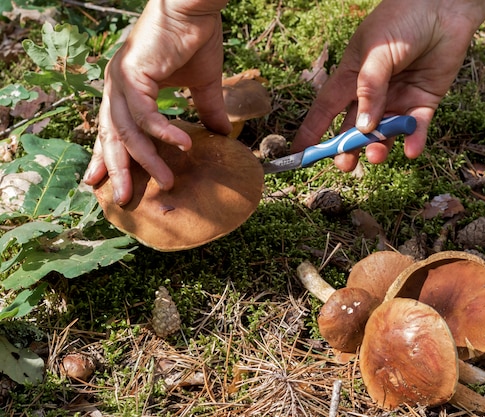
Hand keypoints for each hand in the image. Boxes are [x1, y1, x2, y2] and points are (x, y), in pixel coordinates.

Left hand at [84, 0, 229, 205]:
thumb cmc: (195, 37)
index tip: (105, 182)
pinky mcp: (133, 73)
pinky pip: (145, 114)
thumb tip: (222, 135)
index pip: (112, 129)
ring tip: (167, 181)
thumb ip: (206, 110)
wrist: (194, 6)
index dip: (109, 156)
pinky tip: (183, 146)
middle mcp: (117, 85)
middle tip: (123, 199)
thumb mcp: (202, 83)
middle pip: (110, 136)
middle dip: (117, 169)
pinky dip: (163, 133)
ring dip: (146, 159)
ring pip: (126, 130)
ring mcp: (121, 79)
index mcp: (128, 87)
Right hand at [293, 0, 484, 171]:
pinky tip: (410, 151)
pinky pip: (416, 128)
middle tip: (346, 165)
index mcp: (351, 76)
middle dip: (348, 148)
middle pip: (355, 128)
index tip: (301, 154)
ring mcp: (398, 99)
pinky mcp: (424, 102)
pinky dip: (413, 141)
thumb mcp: (377, 52)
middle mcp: (373, 93)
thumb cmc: (402, 20)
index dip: (313, 131)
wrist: (444, 7)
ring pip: (385, 133)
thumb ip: (369, 89)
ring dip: (379, 147)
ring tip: (376, 155)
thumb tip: (362, 127)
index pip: (326, 108)